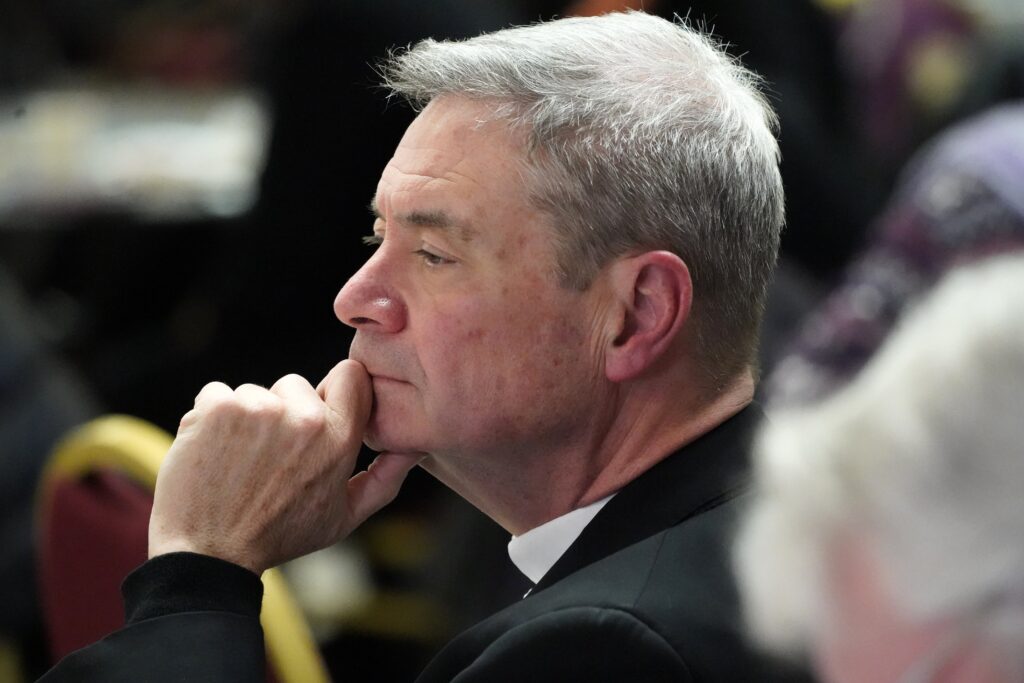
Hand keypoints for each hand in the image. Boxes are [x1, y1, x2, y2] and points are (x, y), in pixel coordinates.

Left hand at [148, 359, 421, 573]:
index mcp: (340, 439)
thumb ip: (385, 477)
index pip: (351, 374)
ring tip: (238, 463)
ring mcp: (259, 408)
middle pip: (295, 385)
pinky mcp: (218, 407)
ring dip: (244, 419)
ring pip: (254, 392)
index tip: (316, 413)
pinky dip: (209, 419)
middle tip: (269, 459)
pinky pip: (216, 393)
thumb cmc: (280, 536)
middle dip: (282, 412)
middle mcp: (304, 418)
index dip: (332, 390)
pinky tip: (213, 454)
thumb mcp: (345, 516)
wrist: (209, 554)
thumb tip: (416, 445)